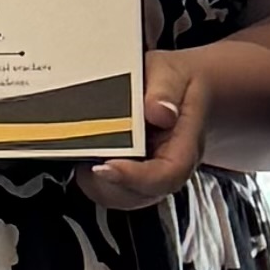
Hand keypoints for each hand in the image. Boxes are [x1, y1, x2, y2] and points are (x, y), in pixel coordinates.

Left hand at [81, 51, 206, 209]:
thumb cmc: (180, 82)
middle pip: (139, 196)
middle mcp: (168, 168)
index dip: (134, 177)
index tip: (106, 166)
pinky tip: (85, 155)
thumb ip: (166, 89)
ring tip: (82, 155)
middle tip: (83, 160)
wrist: (187, 90)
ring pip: (122, 198)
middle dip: (107, 184)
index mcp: (186, 146)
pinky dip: (95, 178)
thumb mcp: (174, 71)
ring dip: (97, 183)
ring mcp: (150, 176)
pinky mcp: (133, 176)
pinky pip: (112, 190)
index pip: (167, 175)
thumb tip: (158, 111)